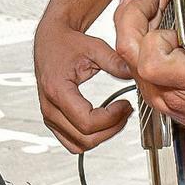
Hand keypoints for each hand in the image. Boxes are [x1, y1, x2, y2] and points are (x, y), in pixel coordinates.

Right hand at [35, 13, 135, 152]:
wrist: (50, 40)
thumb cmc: (67, 42)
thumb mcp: (94, 47)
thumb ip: (115, 62)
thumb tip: (135, 75)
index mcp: (57, 90)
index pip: (87, 122)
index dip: (112, 119)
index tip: (125, 105)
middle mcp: (49, 107)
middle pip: (85, 138)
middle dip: (112, 128)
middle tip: (126, 111)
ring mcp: (49, 116)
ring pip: (79, 144)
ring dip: (102, 136)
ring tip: (117, 117)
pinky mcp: (52, 120)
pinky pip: (72, 141)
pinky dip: (90, 137)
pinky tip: (104, 121)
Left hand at [114, 0, 184, 156]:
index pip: (152, 59)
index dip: (157, 31)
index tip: (174, 12)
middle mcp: (172, 93)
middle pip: (128, 52)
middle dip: (134, 14)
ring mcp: (162, 98)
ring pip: (127, 58)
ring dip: (133, 25)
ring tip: (148, 2)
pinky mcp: (159, 97)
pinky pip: (136, 66)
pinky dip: (138, 41)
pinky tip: (148, 25)